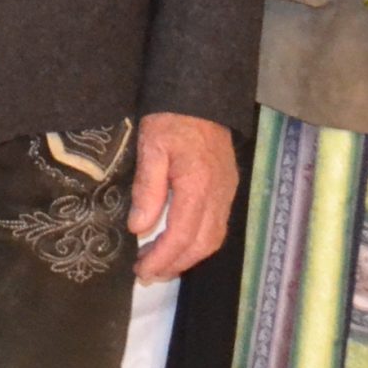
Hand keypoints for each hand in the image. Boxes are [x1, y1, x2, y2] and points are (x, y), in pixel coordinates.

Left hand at [130, 111, 235, 282]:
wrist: (201, 93)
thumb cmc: (171, 117)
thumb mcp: (150, 146)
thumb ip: (148, 188)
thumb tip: (139, 228)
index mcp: (198, 185)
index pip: (181, 236)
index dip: (162, 259)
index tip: (141, 272)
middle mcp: (219, 194)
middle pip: (202, 244)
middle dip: (175, 265)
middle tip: (147, 273)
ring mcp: (227, 191)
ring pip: (214, 238)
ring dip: (188, 257)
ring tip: (160, 263)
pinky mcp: (228, 186)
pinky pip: (218, 225)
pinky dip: (199, 242)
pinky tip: (179, 241)